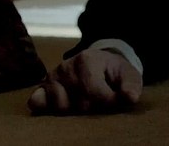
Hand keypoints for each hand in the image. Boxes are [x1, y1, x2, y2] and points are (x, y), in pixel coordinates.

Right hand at [27, 48, 142, 114]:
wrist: (99, 62)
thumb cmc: (114, 71)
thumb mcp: (128, 74)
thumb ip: (131, 85)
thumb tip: (130, 97)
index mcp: (87, 60)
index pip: (96, 92)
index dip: (109, 101)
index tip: (117, 99)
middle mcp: (66, 66)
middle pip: (80, 103)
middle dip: (94, 106)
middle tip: (101, 97)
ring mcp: (52, 77)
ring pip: (61, 107)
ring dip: (75, 109)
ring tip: (85, 98)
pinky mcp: (41, 87)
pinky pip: (37, 102)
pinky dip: (48, 107)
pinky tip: (64, 102)